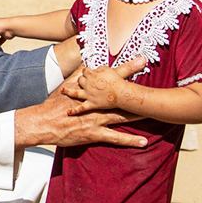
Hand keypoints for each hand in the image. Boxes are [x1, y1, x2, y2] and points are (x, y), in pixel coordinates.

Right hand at [14, 59, 147, 148]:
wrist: (43, 122)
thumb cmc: (54, 104)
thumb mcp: (67, 86)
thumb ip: (79, 74)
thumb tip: (87, 62)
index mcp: (92, 91)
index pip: (113, 77)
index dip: (128, 68)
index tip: (142, 60)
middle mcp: (97, 104)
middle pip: (122, 96)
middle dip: (140, 91)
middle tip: (158, 87)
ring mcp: (97, 119)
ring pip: (123, 117)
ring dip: (140, 115)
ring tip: (157, 114)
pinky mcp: (95, 134)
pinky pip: (116, 138)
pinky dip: (130, 140)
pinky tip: (144, 142)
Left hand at [60, 62, 143, 114]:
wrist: (120, 94)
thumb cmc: (118, 81)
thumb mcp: (116, 69)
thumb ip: (113, 66)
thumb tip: (119, 62)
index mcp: (92, 75)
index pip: (85, 70)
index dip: (87, 71)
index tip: (88, 71)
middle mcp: (88, 84)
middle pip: (80, 80)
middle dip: (82, 80)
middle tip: (83, 80)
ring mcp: (88, 95)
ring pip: (76, 93)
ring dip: (69, 91)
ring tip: (64, 90)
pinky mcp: (90, 104)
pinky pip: (81, 108)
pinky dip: (74, 111)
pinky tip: (68, 112)